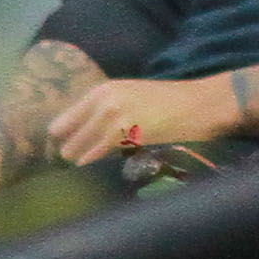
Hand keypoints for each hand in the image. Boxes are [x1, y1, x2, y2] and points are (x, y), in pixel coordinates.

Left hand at [44, 74, 232, 164]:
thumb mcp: (129, 96)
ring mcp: (112, 117)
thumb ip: (103, 110)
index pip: (62, 120)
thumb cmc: (166, 102)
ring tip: (80, 167)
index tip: (62, 151)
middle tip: (72, 162)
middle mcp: (102, 101)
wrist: (197, 104)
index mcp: (102, 90)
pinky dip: (90, 163)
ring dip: (77, 159)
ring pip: (75, 147)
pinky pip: (94, 155)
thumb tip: (79, 134)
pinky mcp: (124, 134)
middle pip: (64, 135)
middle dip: (66, 150)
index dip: (61, 137)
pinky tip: (92, 167)